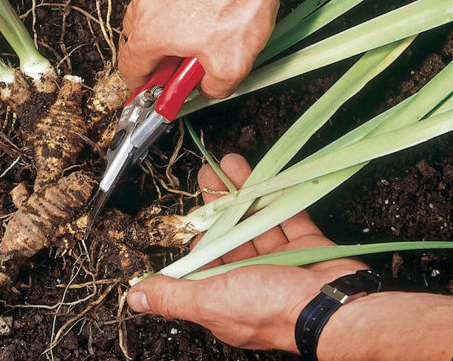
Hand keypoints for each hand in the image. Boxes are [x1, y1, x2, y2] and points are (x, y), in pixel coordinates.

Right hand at [117, 0, 412, 98]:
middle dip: (166, 57)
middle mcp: (142, 5)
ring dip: (178, 27)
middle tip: (192, 63)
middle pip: (143, 42)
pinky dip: (189, 0)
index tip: (159, 92)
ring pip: (159, 13)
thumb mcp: (232, 63)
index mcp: (147, 35)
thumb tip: (211, 90)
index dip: (143, 86)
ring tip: (211, 28)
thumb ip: (215, 88)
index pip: (129, 70)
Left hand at [127, 154, 366, 351]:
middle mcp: (252, 280)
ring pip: (255, 220)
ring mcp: (281, 262)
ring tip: (228, 163)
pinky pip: (286, 214)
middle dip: (217, 204)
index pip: (203, 262)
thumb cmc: (272, 308)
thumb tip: (135, 296)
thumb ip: (172, 295)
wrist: (336, 306)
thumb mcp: (209, 300)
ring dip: (241, 192)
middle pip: (229, 235)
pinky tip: (260, 174)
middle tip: (207, 174)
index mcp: (225, 297)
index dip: (196, 236)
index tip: (191, 213)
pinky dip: (273, 194)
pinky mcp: (306, 246)